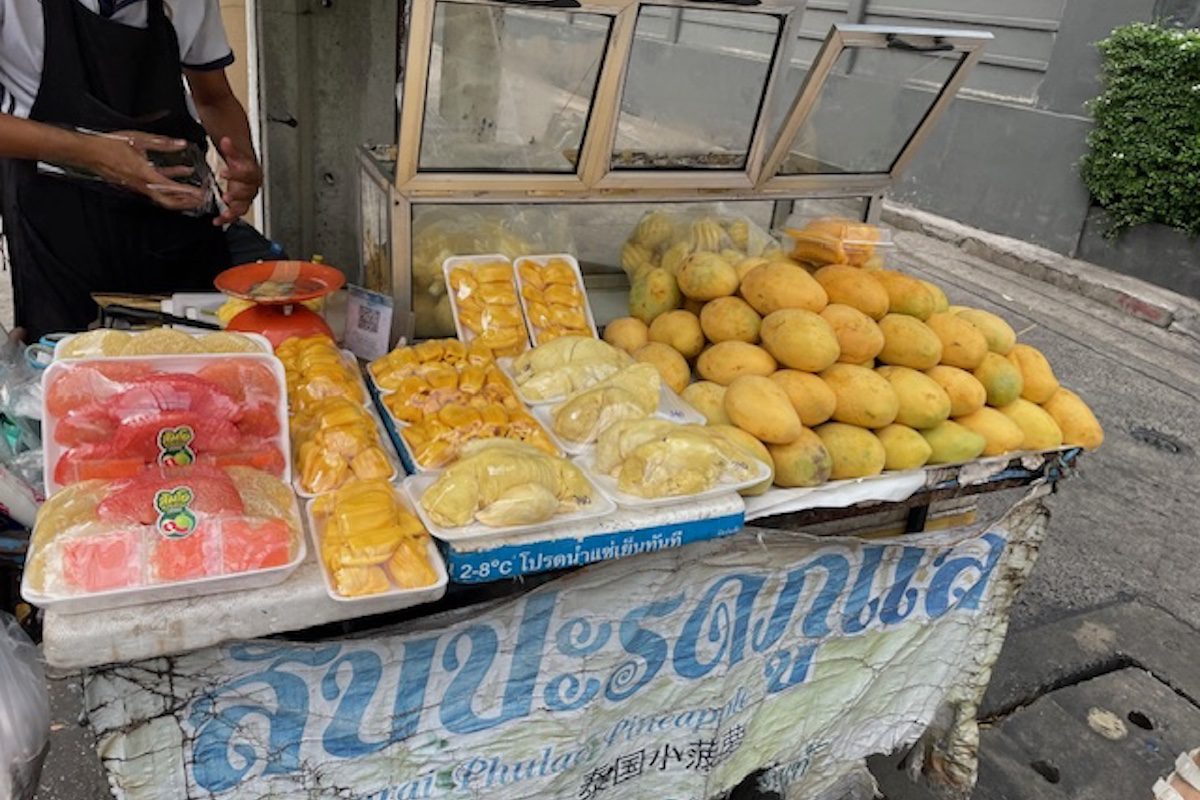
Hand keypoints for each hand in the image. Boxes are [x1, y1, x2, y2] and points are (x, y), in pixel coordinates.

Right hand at [79, 130, 206, 210]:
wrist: (88, 152)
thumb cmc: (109, 145)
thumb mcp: (138, 139)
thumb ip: (162, 143)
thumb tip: (181, 143)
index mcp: (143, 174)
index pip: (170, 188)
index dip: (187, 193)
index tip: (200, 194)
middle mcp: (141, 185)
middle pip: (168, 201)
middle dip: (186, 202)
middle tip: (201, 200)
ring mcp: (137, 186)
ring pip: (162, 196)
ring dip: (179, 194)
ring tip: (195, 190)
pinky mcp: (134, 183)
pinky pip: (154, 187)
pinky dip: (168, 185)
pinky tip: (180, 173)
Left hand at [214, 136, 261, 225]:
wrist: (246, 171)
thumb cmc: (242, 164)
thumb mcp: (236, 155)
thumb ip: (231, 149)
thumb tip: (225, 140)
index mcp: (253, 175)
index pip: (247, 175)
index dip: (236, 175)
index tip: (223, 173)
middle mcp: (252, 188)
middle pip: (247, 193)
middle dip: (236, 196)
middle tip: (226, 196)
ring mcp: (246, 198)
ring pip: (243, 207)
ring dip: (234, 211)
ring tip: (224, 213)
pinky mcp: (240, 206)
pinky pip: (235, 214)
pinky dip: (227, 219)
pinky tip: (217, 221)